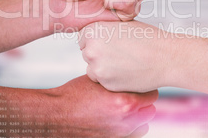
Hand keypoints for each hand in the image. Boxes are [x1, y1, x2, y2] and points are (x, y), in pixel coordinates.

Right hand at [6, 75, 157, 136]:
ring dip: (139, 117)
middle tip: (134, 94)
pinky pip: (130, 135)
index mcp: (125, 104)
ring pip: (143, 127)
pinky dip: (128, 127)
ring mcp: (118, 135)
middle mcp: (125, 122)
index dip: (146, 87)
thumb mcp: (99, 81)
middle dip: (144, 102)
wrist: (55, 114)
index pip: (152, 95)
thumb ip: (119, 81)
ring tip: (126, 107)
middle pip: (150, 112)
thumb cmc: (74, 95)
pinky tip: (117, 117)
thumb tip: (133, 76)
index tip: (140, 83)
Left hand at [79, 21, 175, 92]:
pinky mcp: (106, 84)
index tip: (111, 43)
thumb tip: (94, 35)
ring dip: (104, 68)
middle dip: (99, 55)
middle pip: (87, 54)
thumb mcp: (122, 24)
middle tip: (120, 54)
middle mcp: (91, 49)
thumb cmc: (147, 38)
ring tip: (125, 63)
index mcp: (93, 30)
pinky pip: (103, 82)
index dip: (98, 41)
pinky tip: (128, 72)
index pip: (84, 38)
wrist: (165, 57)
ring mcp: (97, 68)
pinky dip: (112, 79)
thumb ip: (105, 30)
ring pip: (93, 70)